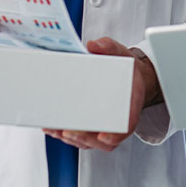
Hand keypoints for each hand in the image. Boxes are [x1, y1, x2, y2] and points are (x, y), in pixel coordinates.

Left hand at [43, 37, 162, 151]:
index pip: (127, 125)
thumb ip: (109, 47)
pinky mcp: (93, 128)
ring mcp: (106, 126)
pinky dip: (67, 136)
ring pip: (90, 141)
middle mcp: (119, 119)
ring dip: (72, 139)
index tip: (104, 136)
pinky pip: (82, 138)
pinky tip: (53, 128)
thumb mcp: (121, 53)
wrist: (129, 78)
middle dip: (85, 138)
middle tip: (68, 131)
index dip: (116, 134)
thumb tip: (94, 45)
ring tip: (56, 130)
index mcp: (131, 104)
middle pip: (105, 139)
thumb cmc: (126, 69)